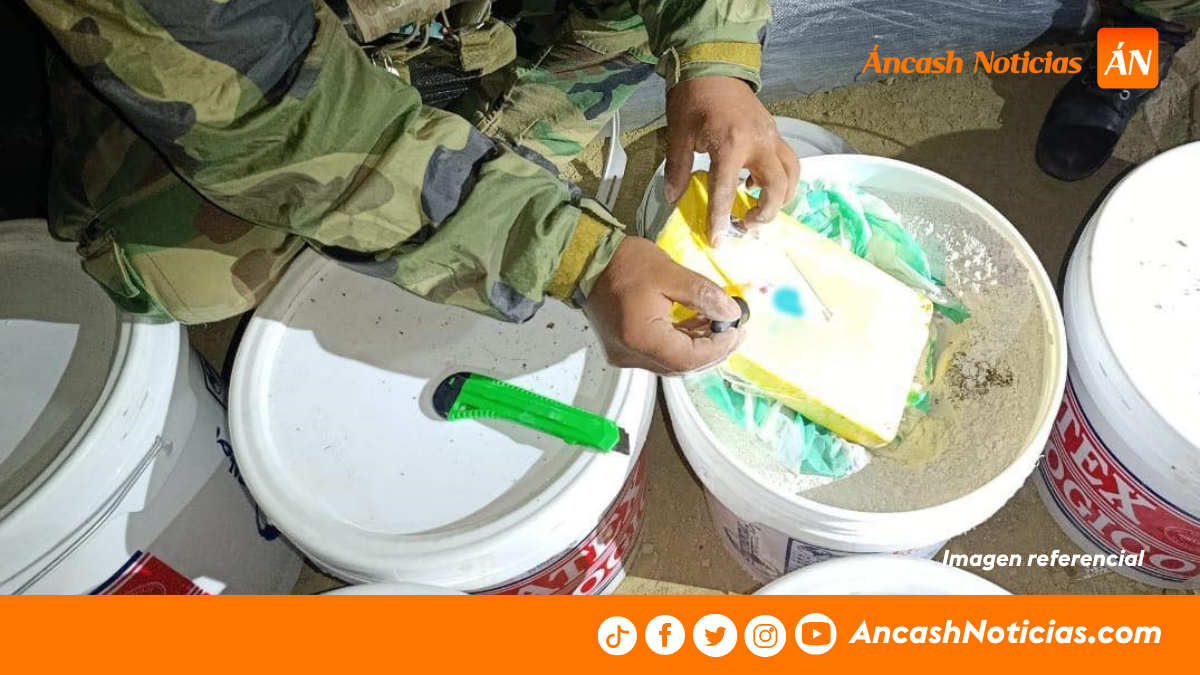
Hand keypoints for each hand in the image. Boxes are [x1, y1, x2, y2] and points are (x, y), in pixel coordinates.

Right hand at [585, 237, 745, 374]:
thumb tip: (731, 313)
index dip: (719, 348)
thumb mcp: (670, 273)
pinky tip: (695, 325)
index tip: (739, 330)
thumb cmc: (624, 263)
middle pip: (682, 366)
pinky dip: (680, 343)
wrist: (583, 260)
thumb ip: (703, 295)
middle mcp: (632, 355)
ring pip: (671, 363)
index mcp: (642, 339)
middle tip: (735, 331)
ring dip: (698, 348)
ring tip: (719, 325)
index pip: (690, 358)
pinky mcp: (623, 348)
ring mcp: (625, 355)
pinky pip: (658, 354)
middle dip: (713, 350)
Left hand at [664, 76, 799, 245]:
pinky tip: (755, 183)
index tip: (718, 241)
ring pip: (792, 174)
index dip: (721, 219)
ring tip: (758, 208)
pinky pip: (788, 161)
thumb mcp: (678, 134)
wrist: (712, 65)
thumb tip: (673, 198)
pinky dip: (780, 178)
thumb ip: (677, 168)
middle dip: (765, 213)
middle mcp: (759, 142)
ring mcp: (771, 136)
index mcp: (731, 144)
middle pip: (778, 187)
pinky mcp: (774, 132)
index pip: (727, 191)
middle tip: (745, 224)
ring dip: (781, 197)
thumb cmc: (692, 98)